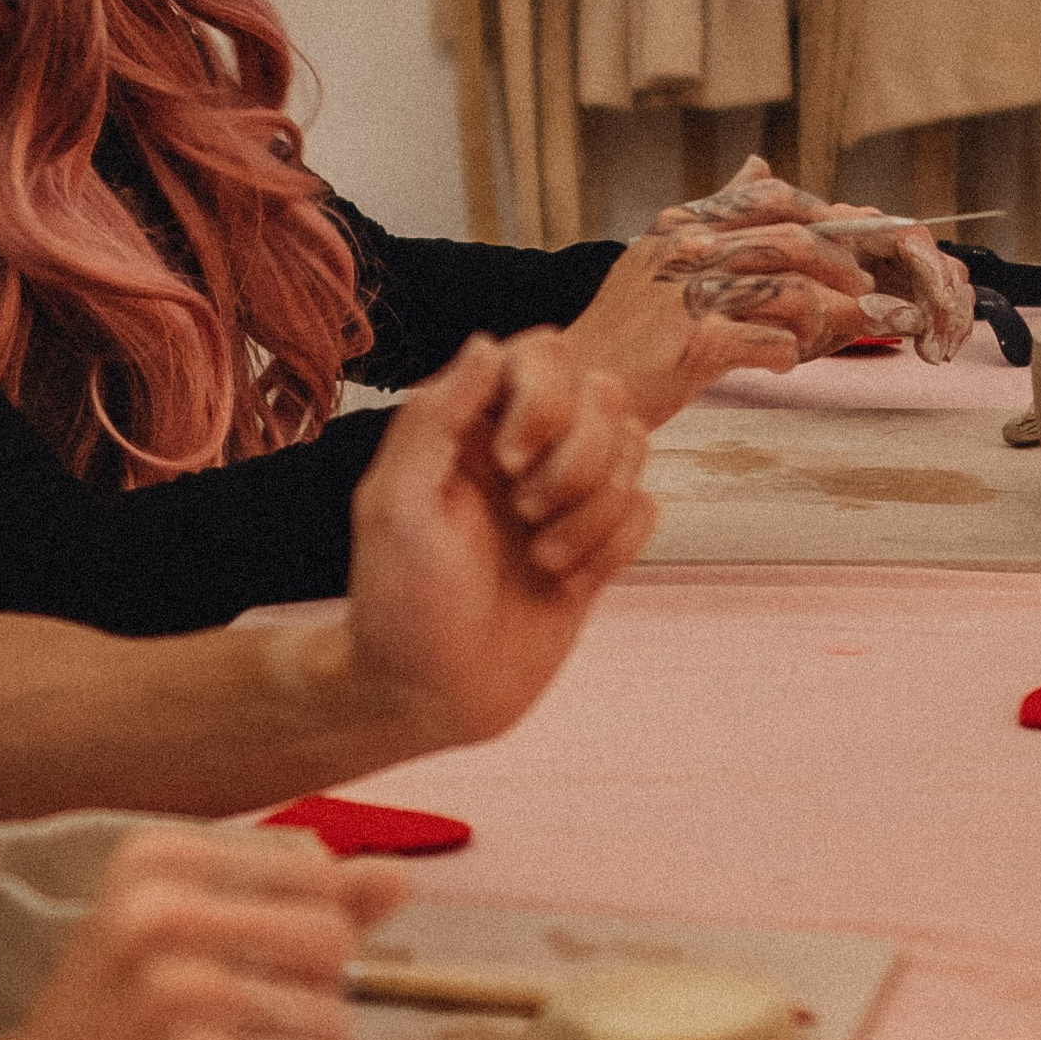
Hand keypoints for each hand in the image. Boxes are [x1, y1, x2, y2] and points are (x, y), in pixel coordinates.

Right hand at [0, 822, 409, 1039]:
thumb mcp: (178, 945)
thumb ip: (294, 906)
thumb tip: (397, 875)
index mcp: (153, 859)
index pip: (314, 875)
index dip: (291, 942)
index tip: (219, 975)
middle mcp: (161, 911)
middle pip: (333, 944)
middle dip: (301, 1004)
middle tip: (220, 1038)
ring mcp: (177, 993)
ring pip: (329, 1022)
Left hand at [341, 329, 650, 748]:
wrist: (432, 696)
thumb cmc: (399, 604)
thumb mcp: (394, 506)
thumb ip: (435, 418)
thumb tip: (486, 343)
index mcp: (469, 425)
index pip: (542, 354)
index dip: (543, 397)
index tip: (506, 461)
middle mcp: (522, 448)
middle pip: (603, 394)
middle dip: (577, 458)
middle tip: (524, 513)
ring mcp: (564, 495)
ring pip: (634, 448)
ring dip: (594, 509)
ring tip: (541, 558)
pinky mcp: (596, 544)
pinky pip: (646, 508)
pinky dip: (614, 546)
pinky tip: (567, 583)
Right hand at [652, 153, 974, 368]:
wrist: (572, 383)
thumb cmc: (623, 329)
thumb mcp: (661, 255)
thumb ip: (715, 212)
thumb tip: (759, 163)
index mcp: (680, 226)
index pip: (770, 198)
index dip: (822, 215)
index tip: (851, 238)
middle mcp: (685, 251)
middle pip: (793, 243)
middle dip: (842, 267)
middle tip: (864, 292)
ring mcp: (690, 296)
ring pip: (793, 294)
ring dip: (829, 317)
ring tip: (831, 335)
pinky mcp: (697, 344)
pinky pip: (775, 344)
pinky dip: (789, 354)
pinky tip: (780, 363)